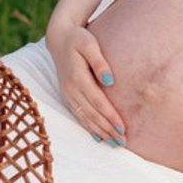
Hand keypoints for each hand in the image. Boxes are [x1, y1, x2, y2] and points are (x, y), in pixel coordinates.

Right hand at [47, 20, 126, 144]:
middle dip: (107, 129)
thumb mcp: (90, 44)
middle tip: (123, 142)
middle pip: (91, 114)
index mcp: (77, 77)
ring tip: (114, 143)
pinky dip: (88, 127)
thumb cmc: (79, 39)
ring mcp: (67, 94)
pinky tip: (98, 137)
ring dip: (99, 132)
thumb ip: (100, 62)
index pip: (97, 102)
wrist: (59, 38)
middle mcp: (70, 89)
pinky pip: (78, 115)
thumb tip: (110, 81)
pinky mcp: (66, 95)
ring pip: (84, 118)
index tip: (123, 128)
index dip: (110, 116)